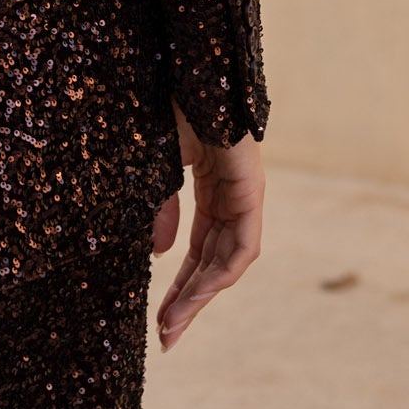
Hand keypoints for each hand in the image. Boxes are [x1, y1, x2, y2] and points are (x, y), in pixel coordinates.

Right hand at [150, 103, 263, 350]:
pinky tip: (200, 292)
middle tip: (167, 337)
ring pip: (228, 262)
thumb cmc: (171, 108)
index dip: (179, 287)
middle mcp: (230, 199)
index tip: (160, 322)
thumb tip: (162, 255)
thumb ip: (161, 211)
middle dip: (189, 302)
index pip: (196, 252)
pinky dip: (223, 271)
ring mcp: (244, 196)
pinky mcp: (251, 191)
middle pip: (212, 263)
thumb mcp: (157, 168)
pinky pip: (242, 245)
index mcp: (209, 192)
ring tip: (174, 324)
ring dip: (202, 295)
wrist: (189, 71)